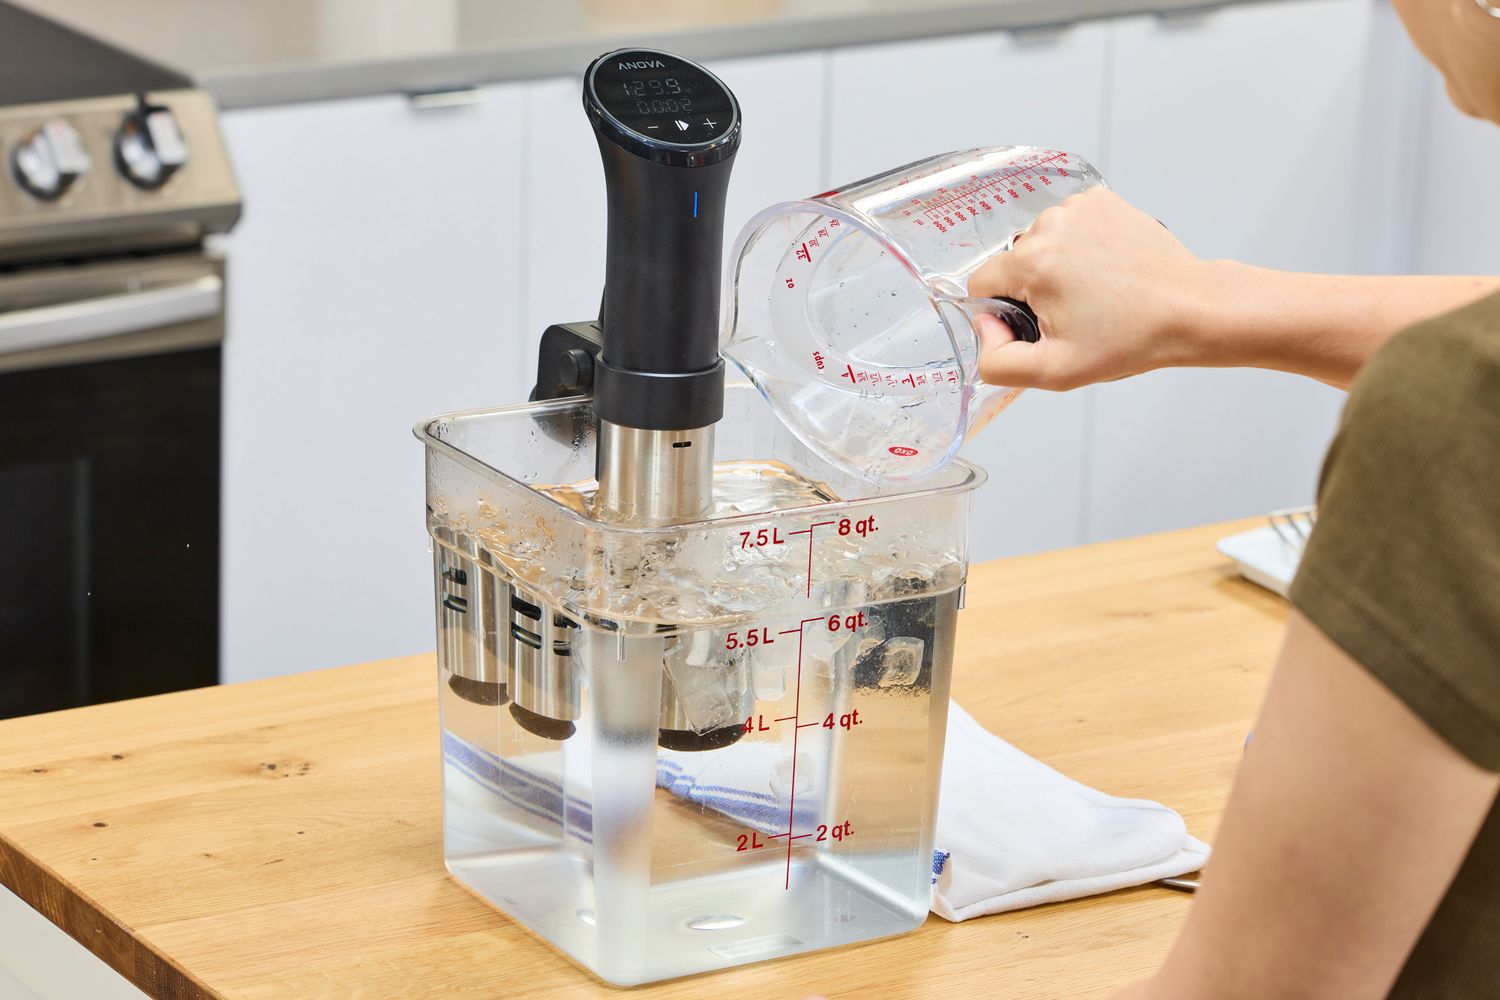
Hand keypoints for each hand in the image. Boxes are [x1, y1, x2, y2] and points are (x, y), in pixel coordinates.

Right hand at [967, 188, 1209, 389]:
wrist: (1190, 308)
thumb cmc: (1131, 339)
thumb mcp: (1056, 370)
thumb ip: (998, 363)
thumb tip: (987, 328)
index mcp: (1032, 261)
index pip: (981, 284)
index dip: (1002, 314)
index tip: (1041, 327)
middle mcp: (1050, 223)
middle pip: (1012, 263)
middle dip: (1032, 290)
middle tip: (1076, 314)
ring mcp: (1079, 207)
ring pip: (1040, 244)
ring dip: (1056, 267)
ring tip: (1095, 292)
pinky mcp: (1101, 201)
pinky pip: (1068, 227)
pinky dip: (1078, 247)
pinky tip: (1105, 269)